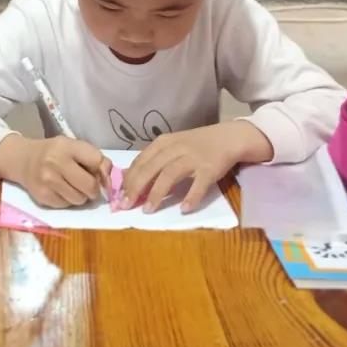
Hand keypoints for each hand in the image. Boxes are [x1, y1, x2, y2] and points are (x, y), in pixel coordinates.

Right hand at [0, 135, 112, 207]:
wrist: (23, 159)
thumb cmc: (54, 153)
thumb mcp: (72, 146)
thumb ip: (93, 158)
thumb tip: (109, 179)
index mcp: (66, 146)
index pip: (97, 161)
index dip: (102, 170)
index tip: (99, 173)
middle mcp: (55, 162)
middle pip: (90, 186)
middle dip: (93, 188)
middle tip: (87, 184)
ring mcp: (47, 181)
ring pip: (79, 199)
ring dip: (80, 196)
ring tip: (71, 186)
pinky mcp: (42, 196)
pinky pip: (66, 205)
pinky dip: (67, 200)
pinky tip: (60, 190)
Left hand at [119, 122, 272, 213]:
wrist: (228, 137)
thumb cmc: (196, 144)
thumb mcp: (171, 146)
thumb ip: (152, 160)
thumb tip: (128, 178)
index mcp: (163, 143)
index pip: (140, 161)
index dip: (129, 179)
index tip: (119, 196)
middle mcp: (175, 148)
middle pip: (151, 168)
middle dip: (136, 187)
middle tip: (126, 205)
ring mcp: (193, 158)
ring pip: (170, 174)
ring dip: (157, 193)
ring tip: (148, 210)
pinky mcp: (209, 168)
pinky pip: (198, 184)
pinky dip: (191, 196)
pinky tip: (183, 209)